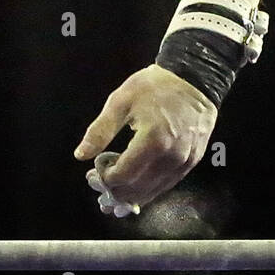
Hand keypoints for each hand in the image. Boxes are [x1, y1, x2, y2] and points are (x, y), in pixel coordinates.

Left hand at [73, 63, 217, 214]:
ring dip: (131, 195)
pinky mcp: (192, 162)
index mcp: (152, 141)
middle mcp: (171, 157)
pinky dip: (149, 189)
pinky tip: (136, 186)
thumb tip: (80, 155)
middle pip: (138, 189)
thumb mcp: (121, 101)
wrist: (194, 79)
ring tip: (114, 189)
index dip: (105, 179)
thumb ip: (100, 131)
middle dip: (115, 191)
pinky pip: (167, 184)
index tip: (94, 172)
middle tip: (99, 184)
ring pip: (153, 192)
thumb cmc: (155, 87)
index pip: (123, 175)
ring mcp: (184, 162)